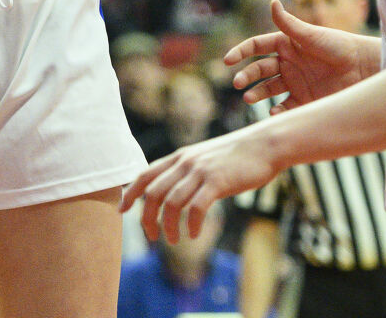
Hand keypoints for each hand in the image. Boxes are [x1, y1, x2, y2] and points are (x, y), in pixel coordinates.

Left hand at [122, 128, 278, 243]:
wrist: (263, 145)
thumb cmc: (235, 157)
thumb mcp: (204, 160)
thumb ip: (187, 173)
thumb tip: (173, 195)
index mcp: (179, 157)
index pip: (145, 174)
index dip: (130, 192)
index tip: (122, 210)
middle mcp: (184, 162)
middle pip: (154, 192)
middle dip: (147, 217)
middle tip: (152, 236)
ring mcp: (200, 171)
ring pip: (172, 202)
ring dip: (169, 226)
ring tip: (173, 240)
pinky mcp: (217, 181)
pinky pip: (196, 207)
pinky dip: (192, 224)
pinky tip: (195, 234)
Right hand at [224, 0, 373, 110]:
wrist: (365, 69)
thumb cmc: (339, 46)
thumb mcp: (311, 35)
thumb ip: (289, 23)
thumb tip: (272, 1)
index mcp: (285, 44)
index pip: (256, 47)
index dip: (241, 52)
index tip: (228, 60)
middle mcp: (287, 63)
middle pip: (260, 69)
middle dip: (247, 76)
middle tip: (237, 83)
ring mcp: (296, 83)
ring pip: (269, 89)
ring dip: (257, 93)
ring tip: (248, 99)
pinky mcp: (306, 100)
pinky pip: (286, 107)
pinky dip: (277, 112)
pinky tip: (273, 112)